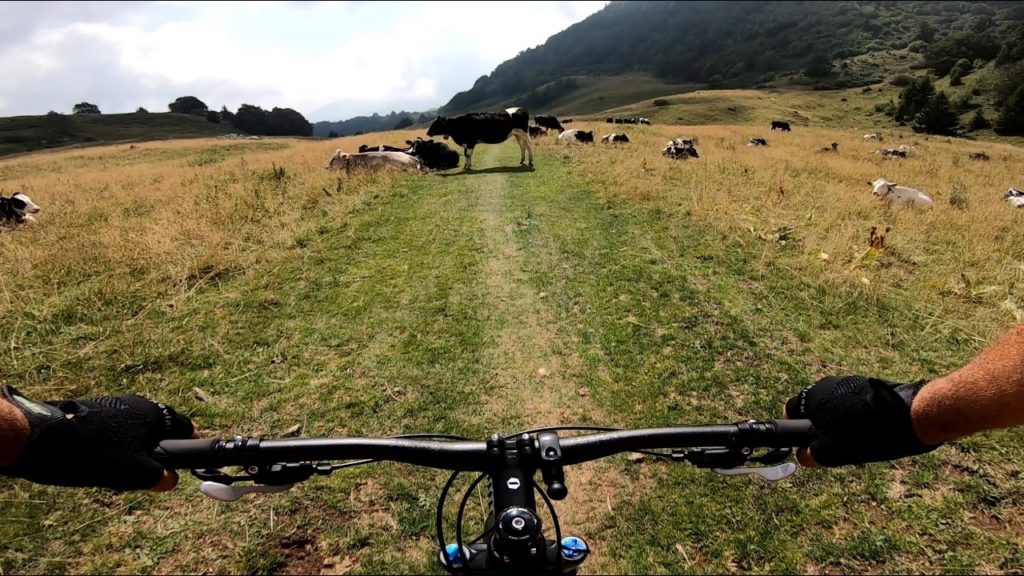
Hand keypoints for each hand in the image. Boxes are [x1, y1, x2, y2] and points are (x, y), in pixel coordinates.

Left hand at [1, 386, 198, 490]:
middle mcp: (138, 403)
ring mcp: (114, 404)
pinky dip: (114, 443)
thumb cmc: (98, 454)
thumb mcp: (135, 473)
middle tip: (151, 471)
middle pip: (158, 427)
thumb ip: (160, 477)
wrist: (47, 437)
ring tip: (120, 470)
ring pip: (134, 428)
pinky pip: (114, 427)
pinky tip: (100, 460)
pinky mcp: (94, 409)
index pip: (183, 425)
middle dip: (158, 448)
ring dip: (134, 446)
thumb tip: (170, 479)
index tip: (192, 453)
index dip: (191, 440)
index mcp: (154, 414)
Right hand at [783, 376, 941, 466]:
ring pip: (834, 405)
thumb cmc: (864, 434)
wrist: (908, 415)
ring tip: (857, 439)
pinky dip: (857, 416)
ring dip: (839, 421)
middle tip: (833, 444)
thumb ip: (810, 455)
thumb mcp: (831, 453)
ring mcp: (848, 381)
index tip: (807, 443)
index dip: (796, 429)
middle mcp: (825, 384)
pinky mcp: (867, 384)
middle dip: (820, 426)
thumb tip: (803, 455)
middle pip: (814, 408)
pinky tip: (871, 430)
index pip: (791, 411)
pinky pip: (853, 402)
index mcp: (811, 397)